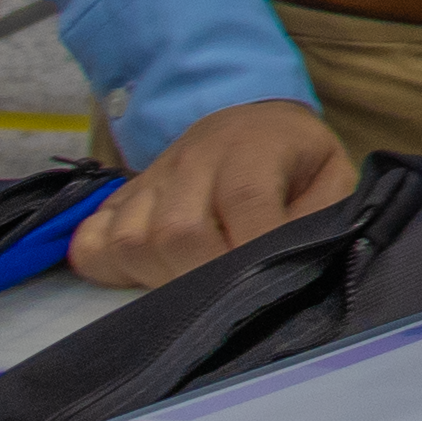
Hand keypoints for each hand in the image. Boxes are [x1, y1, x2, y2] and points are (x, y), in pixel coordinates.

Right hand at [71, 99, 359, 288]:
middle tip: (231, 296)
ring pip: (131, 241)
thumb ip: (322, 215)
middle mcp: (192, 159)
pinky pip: (90, 242)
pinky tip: (148, 274)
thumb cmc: (296, 161)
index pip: (243, 201)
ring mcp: (149, 179)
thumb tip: (304, 260)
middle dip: (206, 277)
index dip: (251, 251)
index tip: (266, 285)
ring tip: (195, 286)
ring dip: (161, 278)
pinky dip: (109, 267)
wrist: (251, 123)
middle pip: (179, 232)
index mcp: (253, 147)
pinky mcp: (119, 199)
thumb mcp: (331, 175)